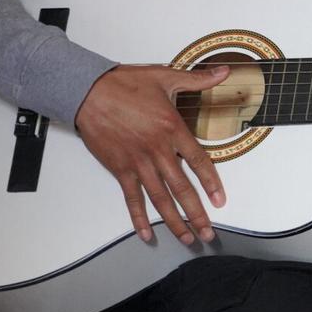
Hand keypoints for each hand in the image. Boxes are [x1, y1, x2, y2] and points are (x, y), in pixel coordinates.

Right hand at [74, 64, 229, 244]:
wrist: (87, 91)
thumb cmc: (124, 83)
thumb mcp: (165, 76)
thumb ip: (198, 79)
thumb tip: (224, 72)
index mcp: (172, 128)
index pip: (198, 161)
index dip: (211, 183)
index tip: (219, 200)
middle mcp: (157, 150)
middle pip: (182, 188)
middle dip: (197, 214)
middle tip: (209, 233)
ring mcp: (138, 162)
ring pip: (160, 199)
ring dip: (174, 222)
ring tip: (188, 239)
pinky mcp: (120, 168)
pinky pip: (132, 198)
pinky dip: (139, 218)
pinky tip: (146, 234)